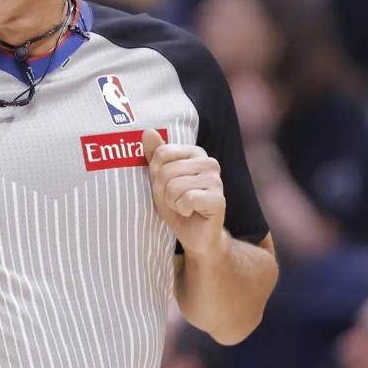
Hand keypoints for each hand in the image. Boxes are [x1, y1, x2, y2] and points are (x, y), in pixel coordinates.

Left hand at [141, 129, 226, 258]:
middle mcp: (209, 162)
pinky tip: (191, 213)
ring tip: (182, 206)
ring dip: (171, 202)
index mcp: (195, 153)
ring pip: (173, 186)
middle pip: (165, 171)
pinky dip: (182, 210)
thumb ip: (154, 155)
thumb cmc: (176, 205)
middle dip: (162, 191)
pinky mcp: (219, 199)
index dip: (156, 175)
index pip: (161, 154)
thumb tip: (147, 131)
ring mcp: (216, 180)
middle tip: (174, 200)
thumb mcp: (159, 179)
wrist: (195, 236)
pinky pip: (187, 199)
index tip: (166, 186)